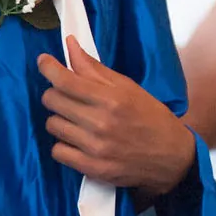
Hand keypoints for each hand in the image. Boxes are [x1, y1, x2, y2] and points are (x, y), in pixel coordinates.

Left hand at [39, 36, 195, 200]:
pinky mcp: (93, 169)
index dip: (48, 67)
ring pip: (53, 125)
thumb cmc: (151, 117)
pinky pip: (57, 151)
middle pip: (53, 101)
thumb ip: (94, 69)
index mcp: (112, 99)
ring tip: (76, 119)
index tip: (44, 62)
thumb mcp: (127, 87)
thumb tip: (70, 46)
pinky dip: (63, 144)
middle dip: (56, 93)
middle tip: (67, 94)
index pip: (65, 80)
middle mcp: (101, 123)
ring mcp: (96, 149)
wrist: (172, 157)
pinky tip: (76, 139)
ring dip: (60, 118)